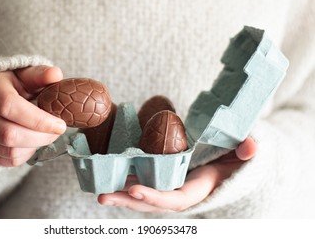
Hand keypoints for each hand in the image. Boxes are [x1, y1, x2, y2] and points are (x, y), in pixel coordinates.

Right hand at [0, 65, 66, 166]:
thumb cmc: (16, 86)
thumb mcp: (27, 75)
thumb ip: (41, 75)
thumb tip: (56, 74)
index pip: (9, 106)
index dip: (38, 120)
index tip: (60, 125)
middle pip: (7, 133)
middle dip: (39, 137)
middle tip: (57, 133)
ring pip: (7, 150)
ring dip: (34, 147)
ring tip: (47, 136)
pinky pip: (4, 160)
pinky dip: (24, 155)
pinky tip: (33, 143)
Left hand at [97, 137, 256, 212]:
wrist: (227, 162)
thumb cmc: (233, 157)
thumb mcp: (243, 154)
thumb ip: (248, 152)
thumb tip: (249, 147)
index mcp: (199, 187)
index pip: (176, 198)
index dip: (157, 197)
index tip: (136, 190)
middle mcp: (181, 191)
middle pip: (153, 202)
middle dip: (129, 201)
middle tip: (103, 196)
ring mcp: (170, 186)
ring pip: (144, 195)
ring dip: (121, 194)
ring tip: (99, 190)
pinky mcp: (162, 178)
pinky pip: (143, 182)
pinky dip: (125, 182)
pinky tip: (107, 176)